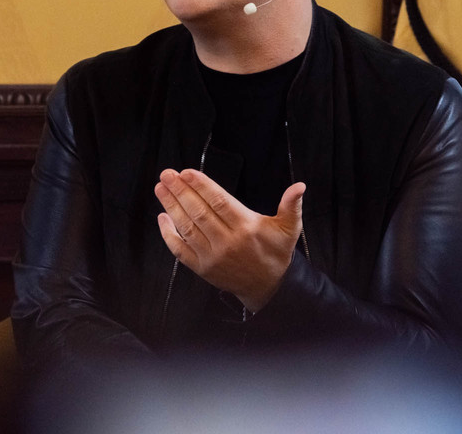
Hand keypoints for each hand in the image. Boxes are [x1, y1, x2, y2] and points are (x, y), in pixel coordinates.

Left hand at [154, 168, 304, 311]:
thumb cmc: (277, 253)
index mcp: (246, 227)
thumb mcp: (289, 228)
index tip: (186, 173)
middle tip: (167, 174)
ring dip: (171, 206)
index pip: (219, 202)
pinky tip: (162, 217)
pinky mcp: (202, 268)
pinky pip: (180, 250)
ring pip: (187, 228)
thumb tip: (300, 186)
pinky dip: (168, 234)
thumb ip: (291, 206)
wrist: (268, 287)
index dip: (201, 186)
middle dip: (180, 191)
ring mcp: (212, 256)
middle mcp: (227, 242)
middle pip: (199, 212)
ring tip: (161, 188)